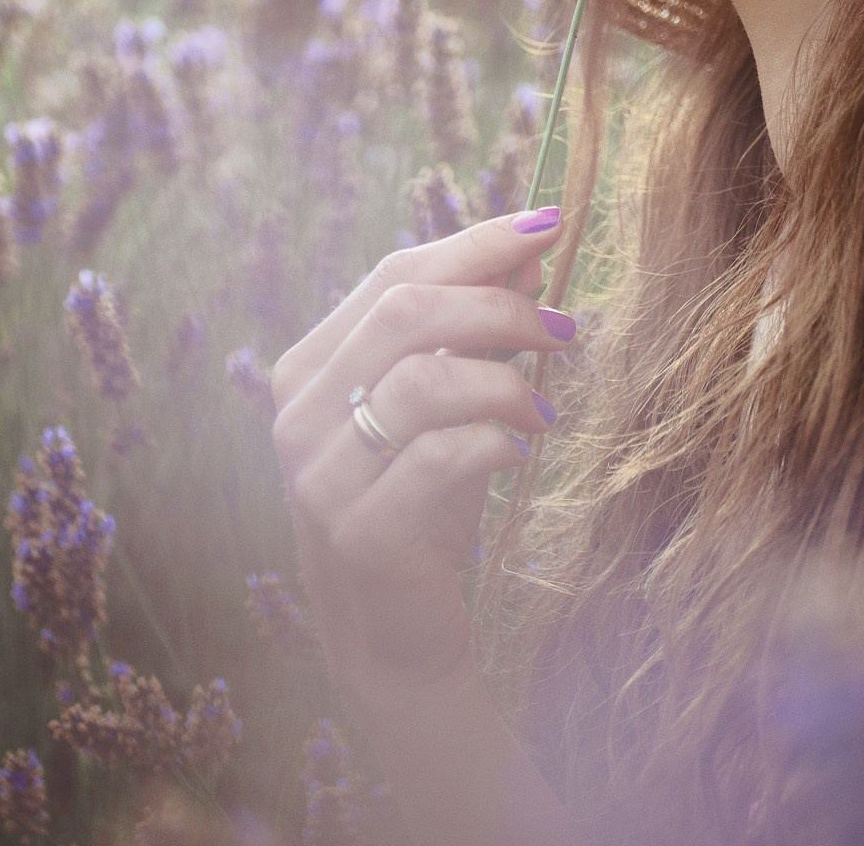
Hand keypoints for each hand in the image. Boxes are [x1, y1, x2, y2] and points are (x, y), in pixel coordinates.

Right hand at [270, 209, 571, 699]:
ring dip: (504, 381)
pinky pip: (439, 456)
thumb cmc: (423, 506)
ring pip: (422, 379)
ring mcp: (320, 476)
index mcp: (309, 368)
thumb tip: (530, 246)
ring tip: (546, 406)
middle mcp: (298, 415)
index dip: (475, 242)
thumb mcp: (447, 406)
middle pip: (403, 313)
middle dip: (498, 306)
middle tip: (564, 330)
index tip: (549, 222)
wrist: (393, 639)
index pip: (393, 274)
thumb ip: (474, 328)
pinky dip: (494, 441)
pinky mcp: (359, 534)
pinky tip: (520, 452)